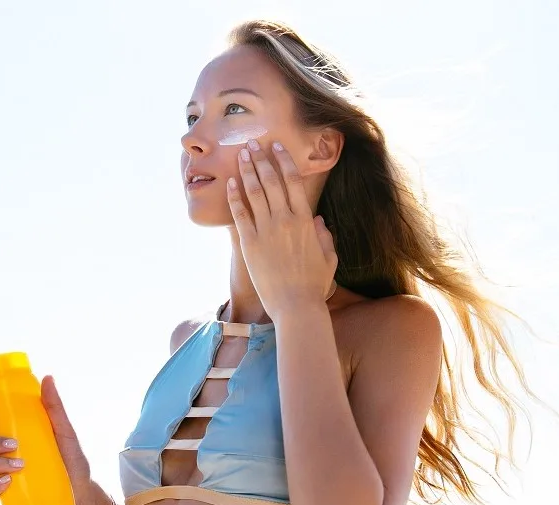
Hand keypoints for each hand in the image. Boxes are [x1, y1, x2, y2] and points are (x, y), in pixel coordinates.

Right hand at [0, 375, 92, 504]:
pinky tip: (7, 483)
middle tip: (13, 444)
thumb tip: (48, 378)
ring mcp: (1, 476)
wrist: (82, 492)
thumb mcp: (64, 431)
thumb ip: (54, 407)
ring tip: (19, 465)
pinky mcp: (6, 497)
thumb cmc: (71, 459)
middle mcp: (1, 456)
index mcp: (10, 436)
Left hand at [227, 139, 337, 317]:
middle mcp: (285, 220)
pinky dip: (234, 196)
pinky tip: (230, 182)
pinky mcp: (250, 244)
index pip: (293, 181)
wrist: (296, 307)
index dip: (284, 161)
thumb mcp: (328, 257)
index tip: (276, 147)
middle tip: (252, 143)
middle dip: (261, 159)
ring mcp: (266, 231)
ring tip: (241, 154)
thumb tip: (318, 219)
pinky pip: (240, 214)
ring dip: (247, 170)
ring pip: (254, 192)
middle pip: (271, 181)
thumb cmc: (314, 285)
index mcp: (305, 220)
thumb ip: (324, 235)